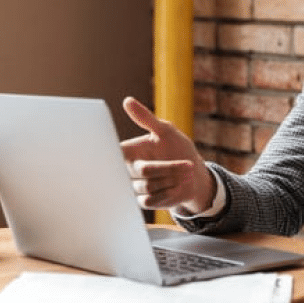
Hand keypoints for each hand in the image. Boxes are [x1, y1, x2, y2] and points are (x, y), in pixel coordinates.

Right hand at [120, 97, 215, 212]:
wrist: (193, 174)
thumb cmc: (177, 148)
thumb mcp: (165, 130)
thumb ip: (146, 118)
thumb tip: (127, 101)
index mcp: (129, 151)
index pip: (115, 153)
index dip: (109, 156)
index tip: (115, 157)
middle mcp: (128, 169)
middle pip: (145, 170)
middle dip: (170, 168)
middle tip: (188, 166)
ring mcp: (135, 186)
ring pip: (150, 186)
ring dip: (173, 180)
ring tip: (186, 174)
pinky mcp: (144, 201)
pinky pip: (152, 200)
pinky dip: (170, 192)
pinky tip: (178, 186)